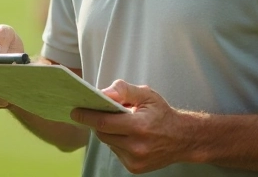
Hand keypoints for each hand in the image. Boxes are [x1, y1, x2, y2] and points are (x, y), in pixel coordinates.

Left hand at [70, 80, 193, 173]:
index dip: (87, 116)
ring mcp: (135, 160)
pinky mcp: (134, 168)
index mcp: (139, 126)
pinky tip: (126, 136)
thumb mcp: (147, 95)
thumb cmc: (163, 114)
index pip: (104, 122)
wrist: (183, 139)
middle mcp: (137, 146)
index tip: (75, 111)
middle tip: (94, 111)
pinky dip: (116, 142)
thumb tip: (103, 92)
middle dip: (97, 122)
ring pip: (108, 143)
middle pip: (103, 133)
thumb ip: (124, 90)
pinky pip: (115, 152)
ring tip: (117, 123)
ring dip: (107, 132)